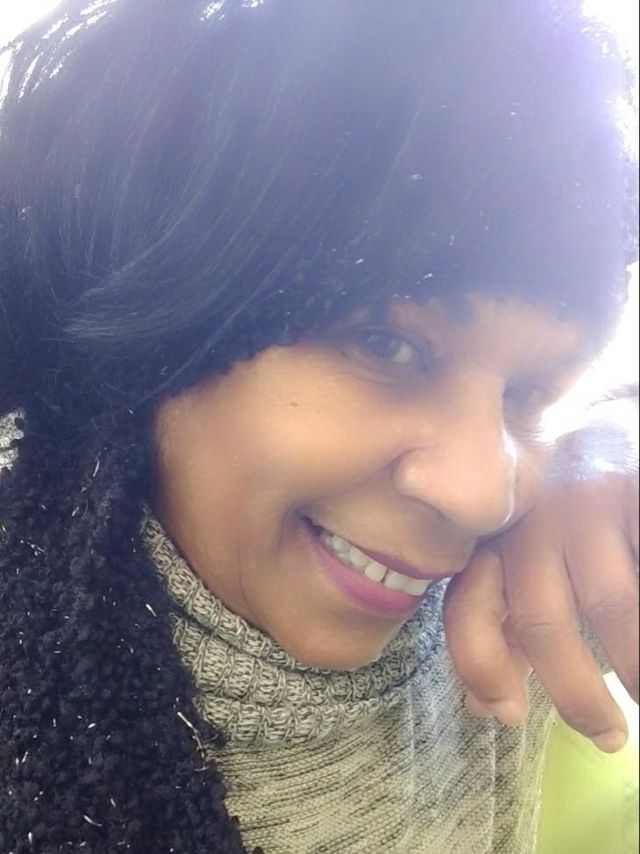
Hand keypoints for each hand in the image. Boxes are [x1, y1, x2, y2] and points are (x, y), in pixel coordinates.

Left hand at [444, 399, 638, 752]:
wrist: (609, 436)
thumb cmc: (566, 518)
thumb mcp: (526, 566)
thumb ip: (505, 625)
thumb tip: (484, 705)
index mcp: (496, 541)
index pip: (469, 605)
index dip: (479, 666)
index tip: (509, 715)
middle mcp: (532, 521)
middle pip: (543, 619)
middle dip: (575, 692)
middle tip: (607, 736)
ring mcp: (589, 502)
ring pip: (615, 604)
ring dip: (634, 666)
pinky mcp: (634, 491)